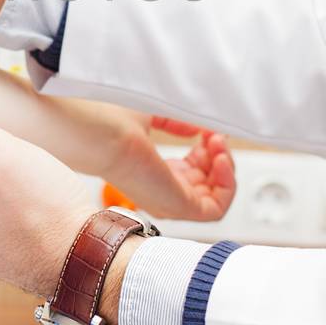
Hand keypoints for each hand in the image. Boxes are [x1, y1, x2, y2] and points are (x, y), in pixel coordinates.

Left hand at [96, 108, 235, 222]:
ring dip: (225, 167)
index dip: (208, 149)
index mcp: (153, 168)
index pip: (193, 171)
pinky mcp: (176, 207)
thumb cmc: (112, 120)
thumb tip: (199, 129)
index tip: (209, 128)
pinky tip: (219, 158)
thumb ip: (178, 123)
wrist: (99, 132)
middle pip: (207, 184)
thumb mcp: (154, 114)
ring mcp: (168, 200)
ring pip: (215, 197)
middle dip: (219, 156)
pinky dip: (226, 184)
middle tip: (215, 134)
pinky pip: (215, 210)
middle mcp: (160, 188)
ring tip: (217, 142)